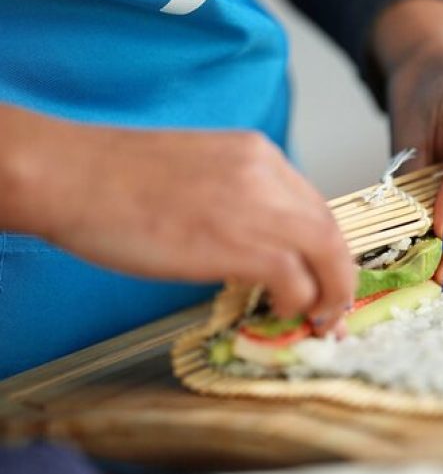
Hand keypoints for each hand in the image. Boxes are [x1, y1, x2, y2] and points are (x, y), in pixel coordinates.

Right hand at [2, 106, 354, 332]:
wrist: (71, 175)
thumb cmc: (117, 178)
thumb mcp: (198, 172)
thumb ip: (238, 197)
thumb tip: (257, 241)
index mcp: (257, 153)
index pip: (316, 205)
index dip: (327, 249)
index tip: (326, 277)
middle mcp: (267, 174)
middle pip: (331, 231)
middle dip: (340, 277)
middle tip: (332, 310)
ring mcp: (255, 206)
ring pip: (327, 254)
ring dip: (329, 295)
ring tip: (315, 320)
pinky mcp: (237, 243)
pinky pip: (295, 278)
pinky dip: (299, 301)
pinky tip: (281, 312)